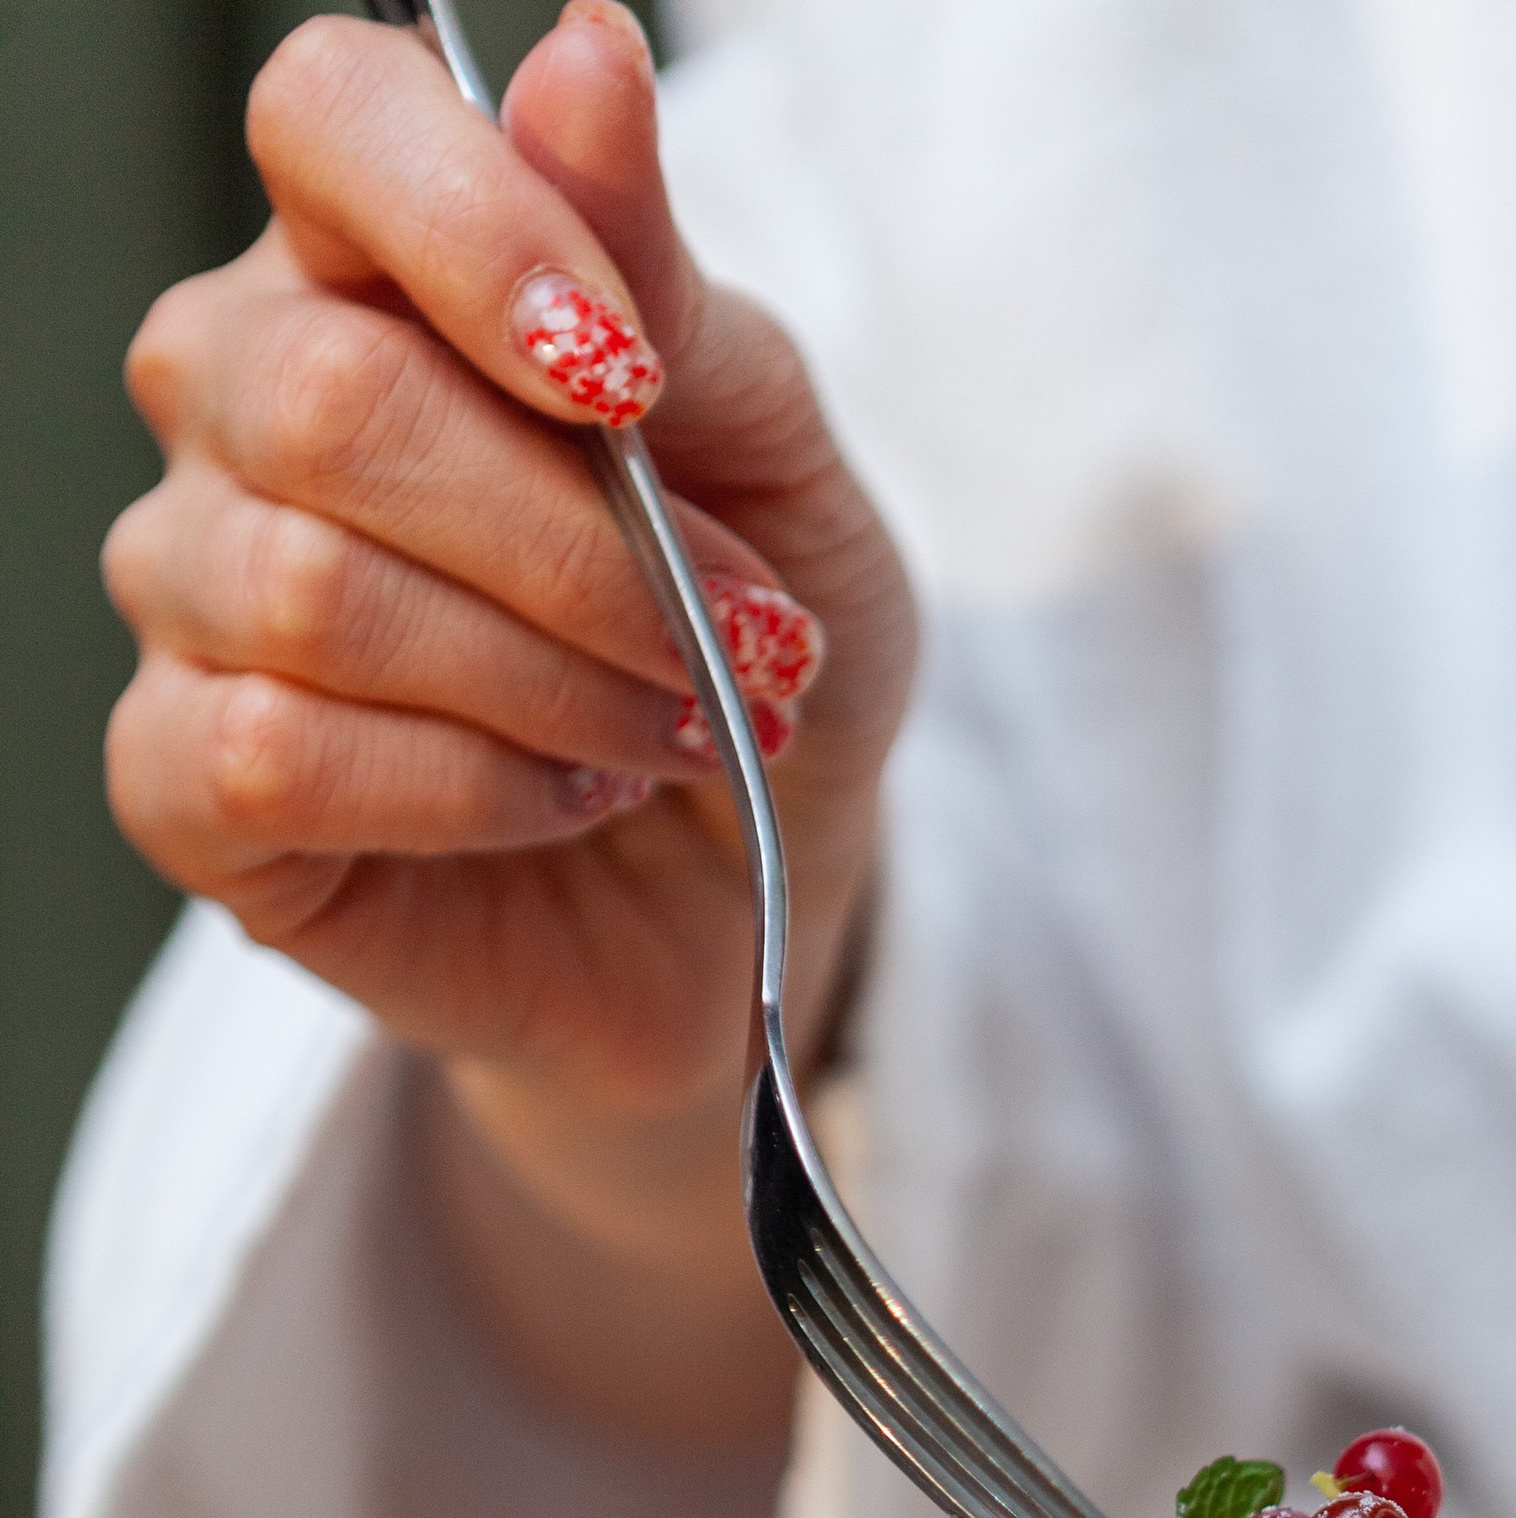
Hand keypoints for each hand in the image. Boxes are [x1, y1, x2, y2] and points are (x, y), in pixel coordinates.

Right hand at [103, 1, 914, 1445]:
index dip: (471, 226)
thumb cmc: (751, 639)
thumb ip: (662, 276)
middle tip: (731, 641)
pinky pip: (276, 754)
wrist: (755, 880)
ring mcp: (194, 588)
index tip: (628, 374)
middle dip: (577, 547)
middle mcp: (241, 396)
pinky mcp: (182, 781)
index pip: (330, 119)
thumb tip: (586, 56)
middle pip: (332, 394)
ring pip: (316, 592)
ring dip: (549, 681)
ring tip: (669, 729)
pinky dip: (468, 791)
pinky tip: (557, 798)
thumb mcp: (774, 454)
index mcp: (374, 261)